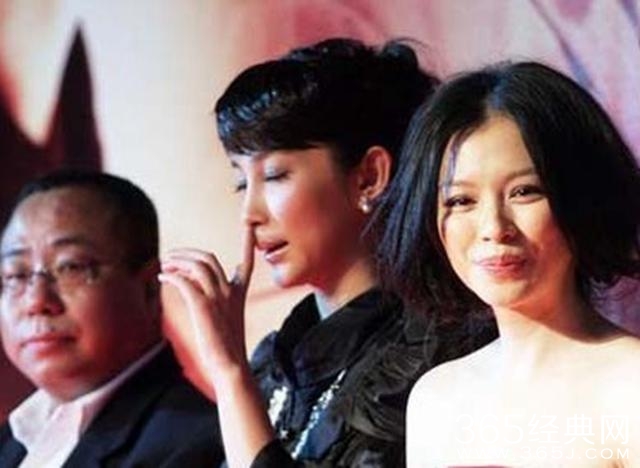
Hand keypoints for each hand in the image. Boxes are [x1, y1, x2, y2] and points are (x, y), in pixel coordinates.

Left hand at [159, 226, 254, 398]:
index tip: (250, 225)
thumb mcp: (227, 319)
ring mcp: (218, 298)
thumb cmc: (226, 347)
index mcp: (238, 293)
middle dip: (188, 253)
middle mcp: (230, 291)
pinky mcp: (204, 306)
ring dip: (178, 261)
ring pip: (198, 265)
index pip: (247, 262)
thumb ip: (218, 300)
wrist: (230, 366)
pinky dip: (173, 276)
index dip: (249, 242)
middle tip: (171, 256)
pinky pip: (186, 282)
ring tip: (164, 264)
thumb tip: (195, 287)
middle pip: (209, 259)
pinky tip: (163, 277)